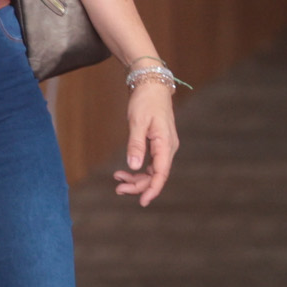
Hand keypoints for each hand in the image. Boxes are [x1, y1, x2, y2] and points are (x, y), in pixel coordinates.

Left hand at [116, 74, 177, 204]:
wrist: (152, 85)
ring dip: (137, 179)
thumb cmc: (145, 101)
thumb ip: (136, 144)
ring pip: (153, 171)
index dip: (153, 189)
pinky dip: (138, 170)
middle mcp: (168, 147)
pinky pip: (151, 163)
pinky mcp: (158, 144)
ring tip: (118, 181)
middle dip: (138, 186)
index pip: (161, 173)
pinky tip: (124, 172)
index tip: (142, 201)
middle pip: (156, 175)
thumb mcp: (138, 121)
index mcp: (165, 143)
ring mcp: (164, 146)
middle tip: (118, 189)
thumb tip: (134, 166)